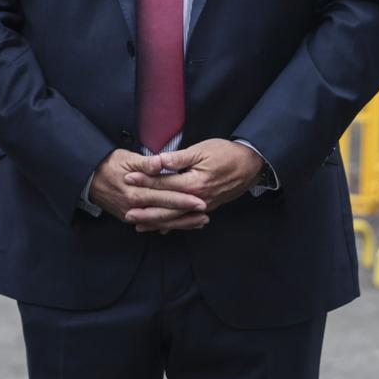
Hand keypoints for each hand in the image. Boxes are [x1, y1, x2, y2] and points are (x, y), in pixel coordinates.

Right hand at [88, 149, 207, 231]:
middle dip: (186, 215)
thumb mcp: (126, 159)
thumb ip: (145, 163)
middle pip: (165, 213)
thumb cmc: (109, 164)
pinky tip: (180, 225)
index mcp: (135, 191)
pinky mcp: (129, 217)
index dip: (183, 199)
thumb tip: (160, 163)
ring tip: (200, 222)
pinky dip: (167, 225)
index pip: (164, 196)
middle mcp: (133, 207)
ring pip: (160, 222)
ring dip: (180, 223)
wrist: (88, 177)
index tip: (200, 200)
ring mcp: (130, 215)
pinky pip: (151, 224)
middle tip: (206, 214)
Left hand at [128, 139, 264, 214]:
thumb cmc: (226, 153)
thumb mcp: (201, 150)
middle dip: (146, 212)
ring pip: (177, 219)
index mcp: (194, 183)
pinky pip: (188, 220)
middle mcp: (198, 200)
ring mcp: (204, 206)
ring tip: (139, 226)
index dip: (144, 181)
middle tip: (127, 214)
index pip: (164, 184)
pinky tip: (163, 228)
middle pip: (167, 208)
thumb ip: (178, 159)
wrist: (251, 164)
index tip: (128, 178)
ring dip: (157, 222)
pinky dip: (174, 225)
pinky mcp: (208, 208)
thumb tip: (157, 161)